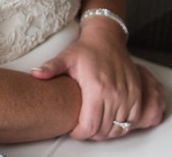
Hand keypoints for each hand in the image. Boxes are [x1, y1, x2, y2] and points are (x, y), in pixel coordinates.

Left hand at [30, 19, 144, 140]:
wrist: (107, 37)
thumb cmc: (86, 49)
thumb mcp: (65, 58)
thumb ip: (50, 68)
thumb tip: (35, 74)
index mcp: (97, 88)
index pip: (90, 126)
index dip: (80, 133)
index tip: (74, 129)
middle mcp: (115, 92)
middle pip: (103, 130)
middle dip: (91, 133)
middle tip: (83, 127)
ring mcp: (128, 93)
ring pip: (119, 128)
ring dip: (107, 131)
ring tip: (96, 125)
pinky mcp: (137, 91)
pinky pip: (133, 119)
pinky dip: (123, 125)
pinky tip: (112, 121)